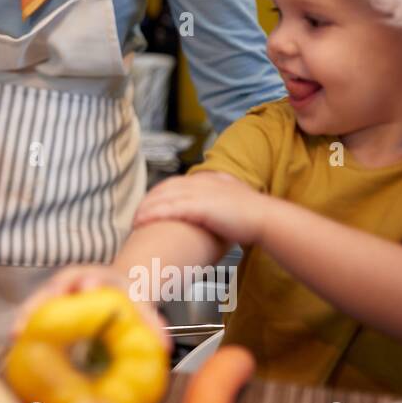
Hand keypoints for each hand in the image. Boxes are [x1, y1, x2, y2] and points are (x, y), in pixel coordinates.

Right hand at [11, 264, 171, 351]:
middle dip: (48, 297)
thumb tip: (165, 347)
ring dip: (28, 314)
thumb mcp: (140, 304)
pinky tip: (16, 341)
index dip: (89, 282)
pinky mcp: (46, 304)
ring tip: (17, 333)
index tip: (86, 287)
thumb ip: (151, 323)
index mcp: (98, 276)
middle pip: (57, 285)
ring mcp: (56, 290)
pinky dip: (25, 325)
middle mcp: (73, 279)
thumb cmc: (123, 296)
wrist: (111, 285)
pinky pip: (33, 313)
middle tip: (39, 312)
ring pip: (39, 298)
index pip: (93, 277)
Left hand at [132, 172, 271, 244]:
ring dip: (146, 208)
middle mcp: (202, 183)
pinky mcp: (200, 206)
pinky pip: (170, 208)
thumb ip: (219, 206)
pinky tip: (143, 221)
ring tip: (135, 220)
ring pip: (164, 197)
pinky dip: (154, 214)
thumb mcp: (232, 205)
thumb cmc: (253, 219)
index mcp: (209, 181)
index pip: (176, 183)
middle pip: (166, 188)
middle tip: (136, 214)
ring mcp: (200, 193)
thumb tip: (212, 217)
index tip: (148, 204)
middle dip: (148, 200)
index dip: (159, 193)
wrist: (266, 219)